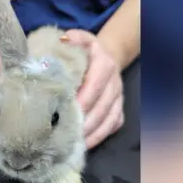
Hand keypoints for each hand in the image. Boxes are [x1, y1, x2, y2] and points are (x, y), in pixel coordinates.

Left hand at [63, 29, 123, 148]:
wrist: (108, 56)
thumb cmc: (85, 51)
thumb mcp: (80, 39)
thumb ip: (72, 39)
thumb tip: (63, 40)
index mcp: (104, 63)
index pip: (95, 84)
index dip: (83, 99)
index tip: (67, 110)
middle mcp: (115, 82)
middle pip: (102, 106)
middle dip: (84, 121)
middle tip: (65, 132)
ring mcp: (119, 98)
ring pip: (108, 119)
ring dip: (91, 132)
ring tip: (72, 142)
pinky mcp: (119, 110)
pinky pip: (112, 126)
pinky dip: (99, 137)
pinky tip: (84, 144)